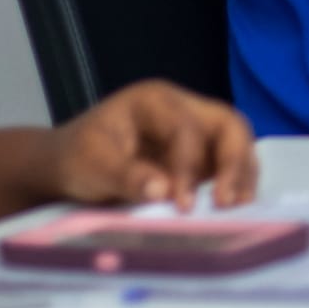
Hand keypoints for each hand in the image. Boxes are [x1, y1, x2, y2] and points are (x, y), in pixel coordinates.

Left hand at [39, 81, 259, 215]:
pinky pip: (229, 163)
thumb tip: (163, 191)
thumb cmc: (76, 159)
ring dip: (241, 174)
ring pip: (236, 142)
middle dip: (233, 161)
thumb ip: (125, 176)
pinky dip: (235, 182)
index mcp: (155, 101)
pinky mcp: (202, 155)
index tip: (182, 204)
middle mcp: (185, 109)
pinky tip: (233, 205)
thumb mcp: (90, 166)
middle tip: (227, 200)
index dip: (188, 165)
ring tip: (239, 206)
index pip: (186, 128)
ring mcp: (197, 131)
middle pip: (227, 125)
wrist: (66, 168)